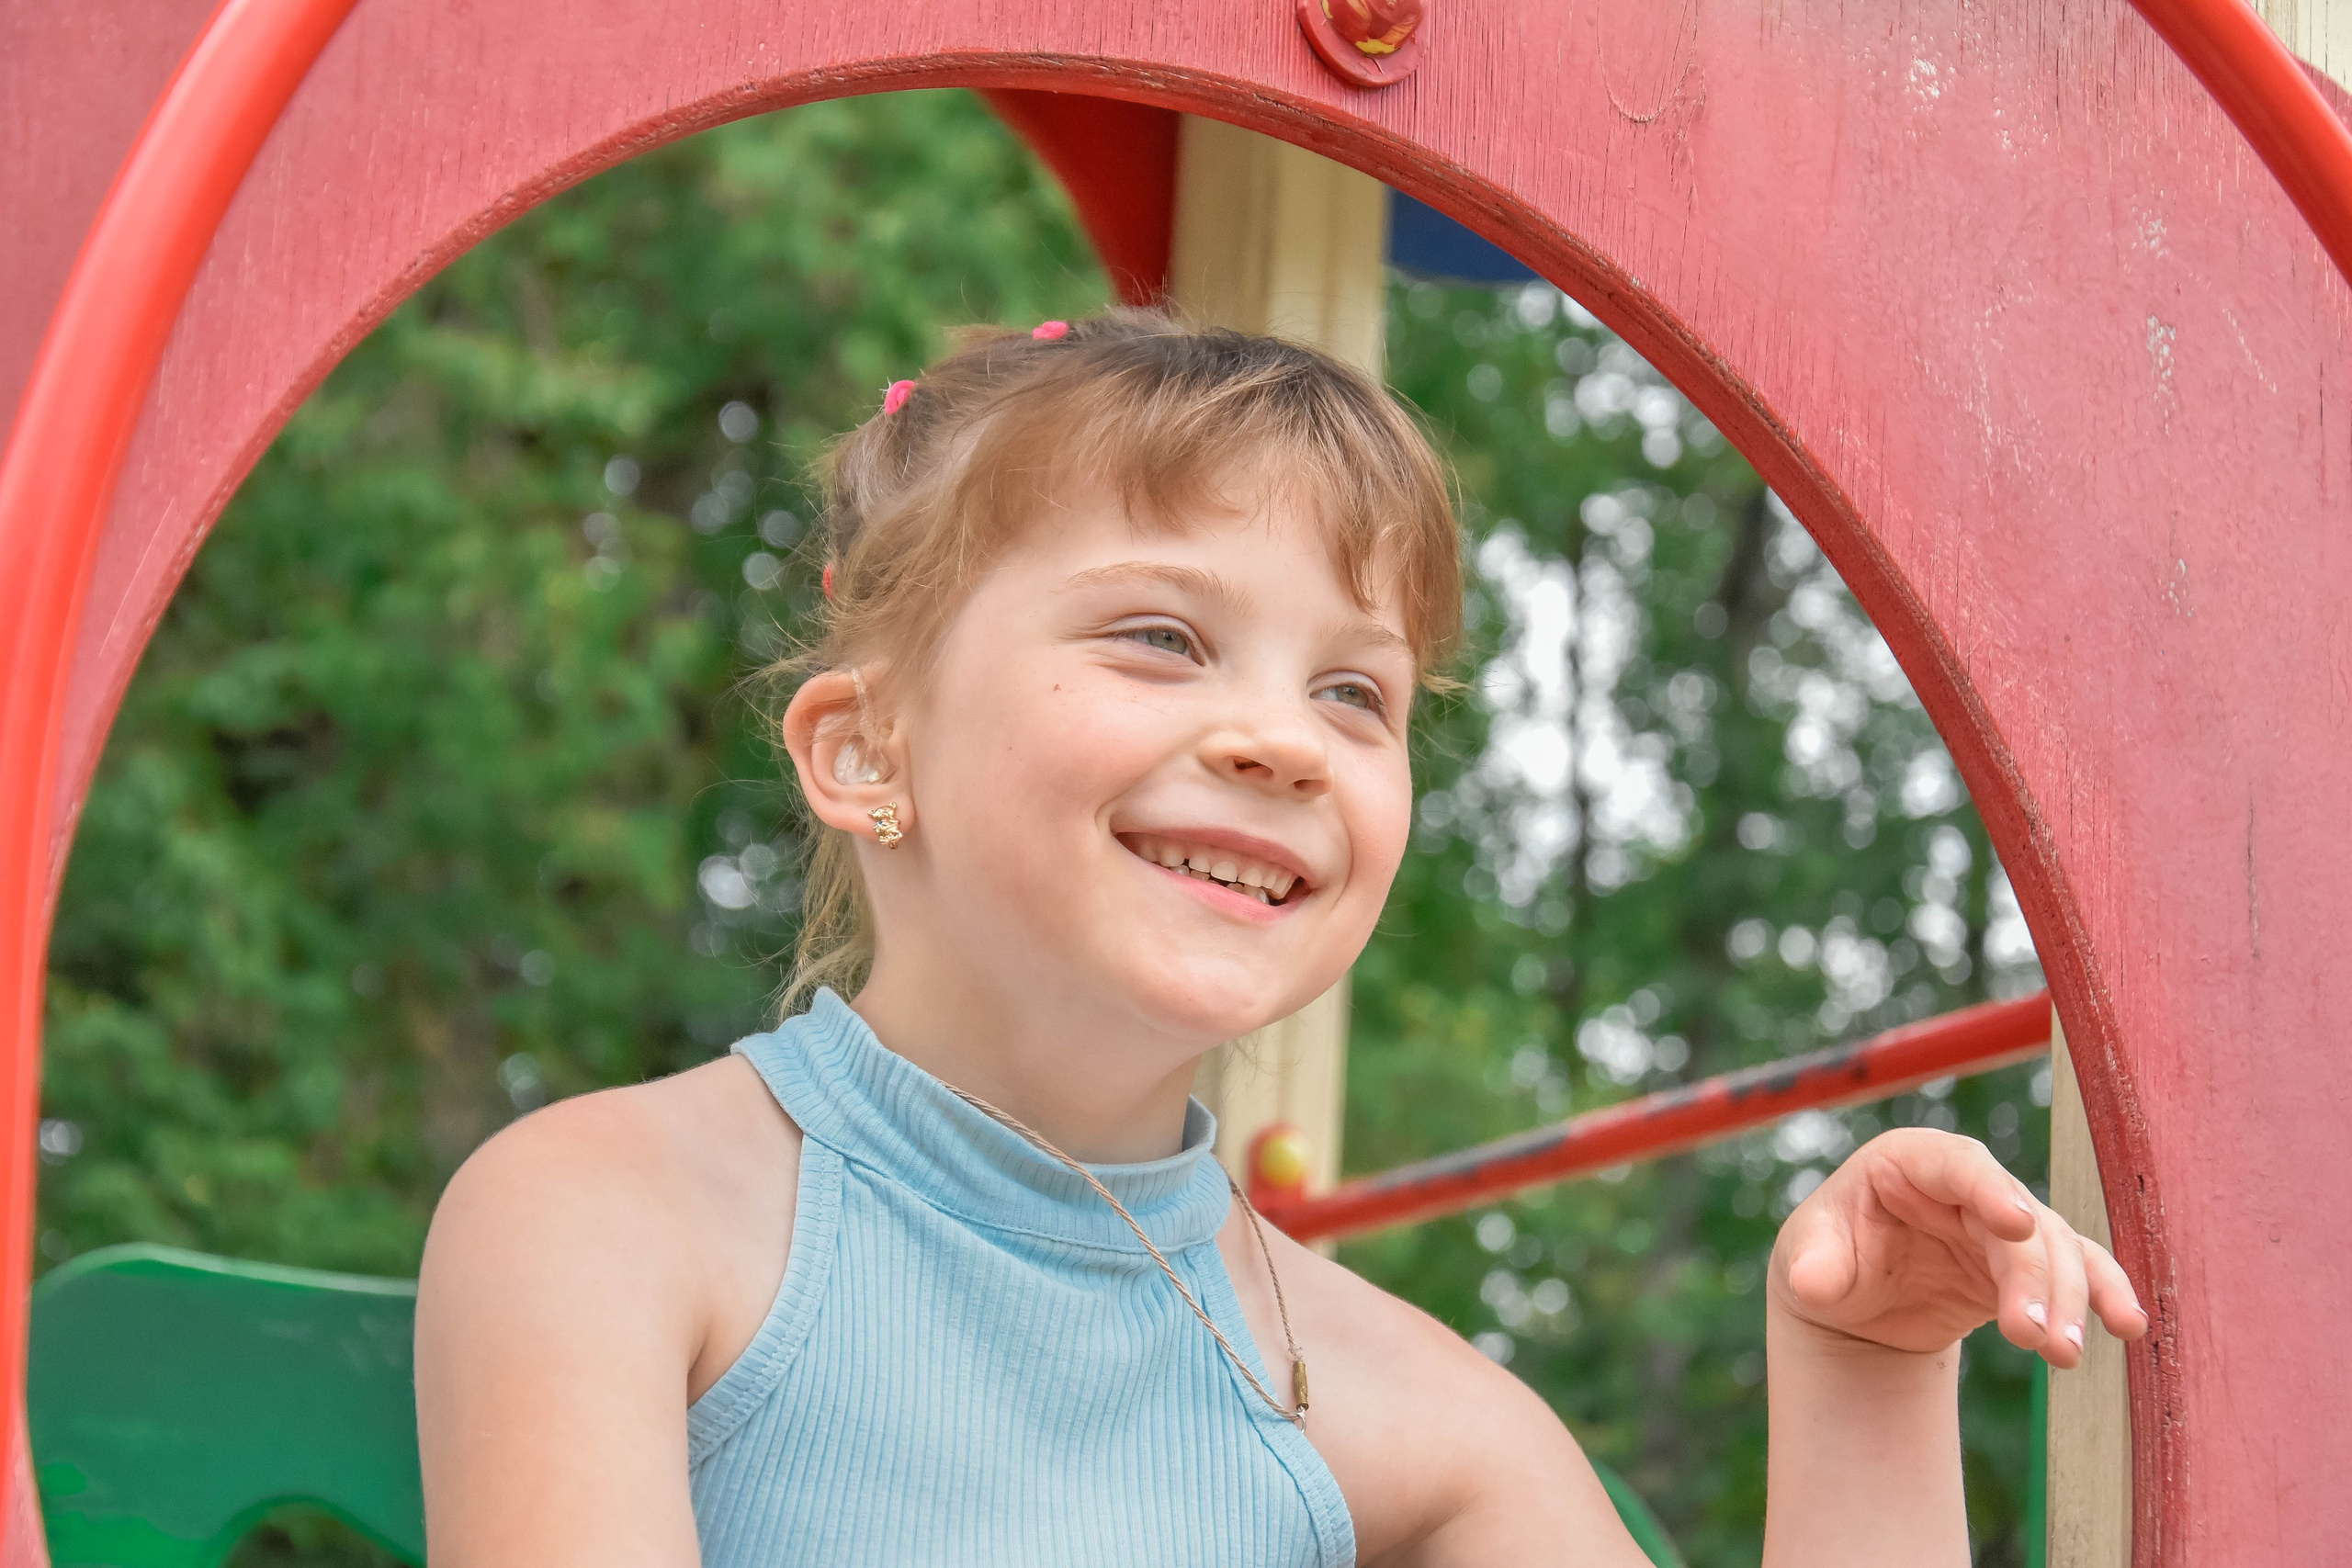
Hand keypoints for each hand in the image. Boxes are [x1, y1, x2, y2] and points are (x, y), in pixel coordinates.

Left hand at [1769, 1128, 2147, 1366]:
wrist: (1854, 1300)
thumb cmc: (1826, 1258)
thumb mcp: (1807, 1258)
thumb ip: (1814, 1266)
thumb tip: (1813, 1282)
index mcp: (1906, 1162)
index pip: (1954, 1164)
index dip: (1988, 1189)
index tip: (2017, 1224)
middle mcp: (1965, 1185)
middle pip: (2016, 1218)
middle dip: (2032, 1275)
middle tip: (2033, 1334)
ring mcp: (2002, 1224)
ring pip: (2055, 1249)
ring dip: (2070, 1298)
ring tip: (2064, 1354)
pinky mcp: (2027, 1265)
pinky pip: (2078, 1272)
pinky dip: (2104, 1294)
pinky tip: (2127, 1326)